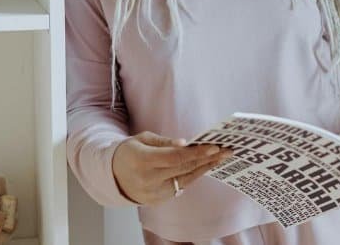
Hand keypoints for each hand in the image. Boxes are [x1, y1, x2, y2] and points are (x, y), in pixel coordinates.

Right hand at [111, 131, 232, 204]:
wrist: (112, 176)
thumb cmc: (129, 152)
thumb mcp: (142, 139)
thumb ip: (164, 142)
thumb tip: (184, 143)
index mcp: (143, 161)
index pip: (175, 158)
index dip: (196, 152)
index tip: (214, 146)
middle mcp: (149, 180)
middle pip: (184, 168)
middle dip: (208, 158)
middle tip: (227, 150)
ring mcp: (154, 193)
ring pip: (186, 179)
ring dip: (205, 167)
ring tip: (222, 157)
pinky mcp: (158, 200)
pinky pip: (181, 185)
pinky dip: (194, 175)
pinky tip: (207, 165)